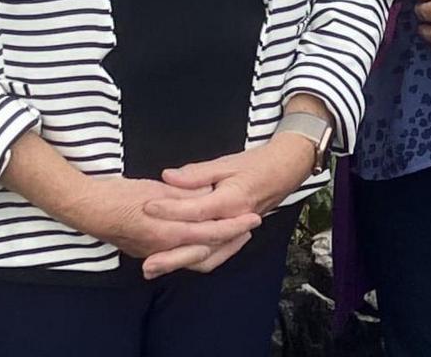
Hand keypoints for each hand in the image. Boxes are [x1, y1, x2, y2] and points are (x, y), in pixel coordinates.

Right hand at [61, 175, 260, 267]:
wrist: (87, 209)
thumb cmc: (119, 195)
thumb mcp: (156, 188)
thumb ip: (184, 195)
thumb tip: (210, 195)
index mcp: (167, 231)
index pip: (210, 232)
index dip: (234, 226)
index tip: (253, 218)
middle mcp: (164, 249)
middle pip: (207, 253)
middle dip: (231, 243)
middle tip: (249, 230)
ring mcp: (155, 254)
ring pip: (195, 260)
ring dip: (218, 250)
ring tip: (235, 236)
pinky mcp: (148, 254)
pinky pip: (181, 258)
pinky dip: (199, 252)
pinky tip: (206, 241)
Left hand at [140, 140, 318, 276]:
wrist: (284, 171)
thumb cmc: (255, 165)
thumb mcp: (226, 163)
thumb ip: (196, 173)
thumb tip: (168, 177)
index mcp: (232, 200)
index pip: (196, 210)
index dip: (171, 209)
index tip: (147, 207)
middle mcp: (234, 222)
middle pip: (200, 245)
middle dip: (171, 256)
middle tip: (146, 264)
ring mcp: (235, 233)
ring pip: (208, 257)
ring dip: (180, 264)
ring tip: (154, 269)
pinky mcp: (234, 237)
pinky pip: (215, 256)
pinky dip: (196, 261)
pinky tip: (176, 263)